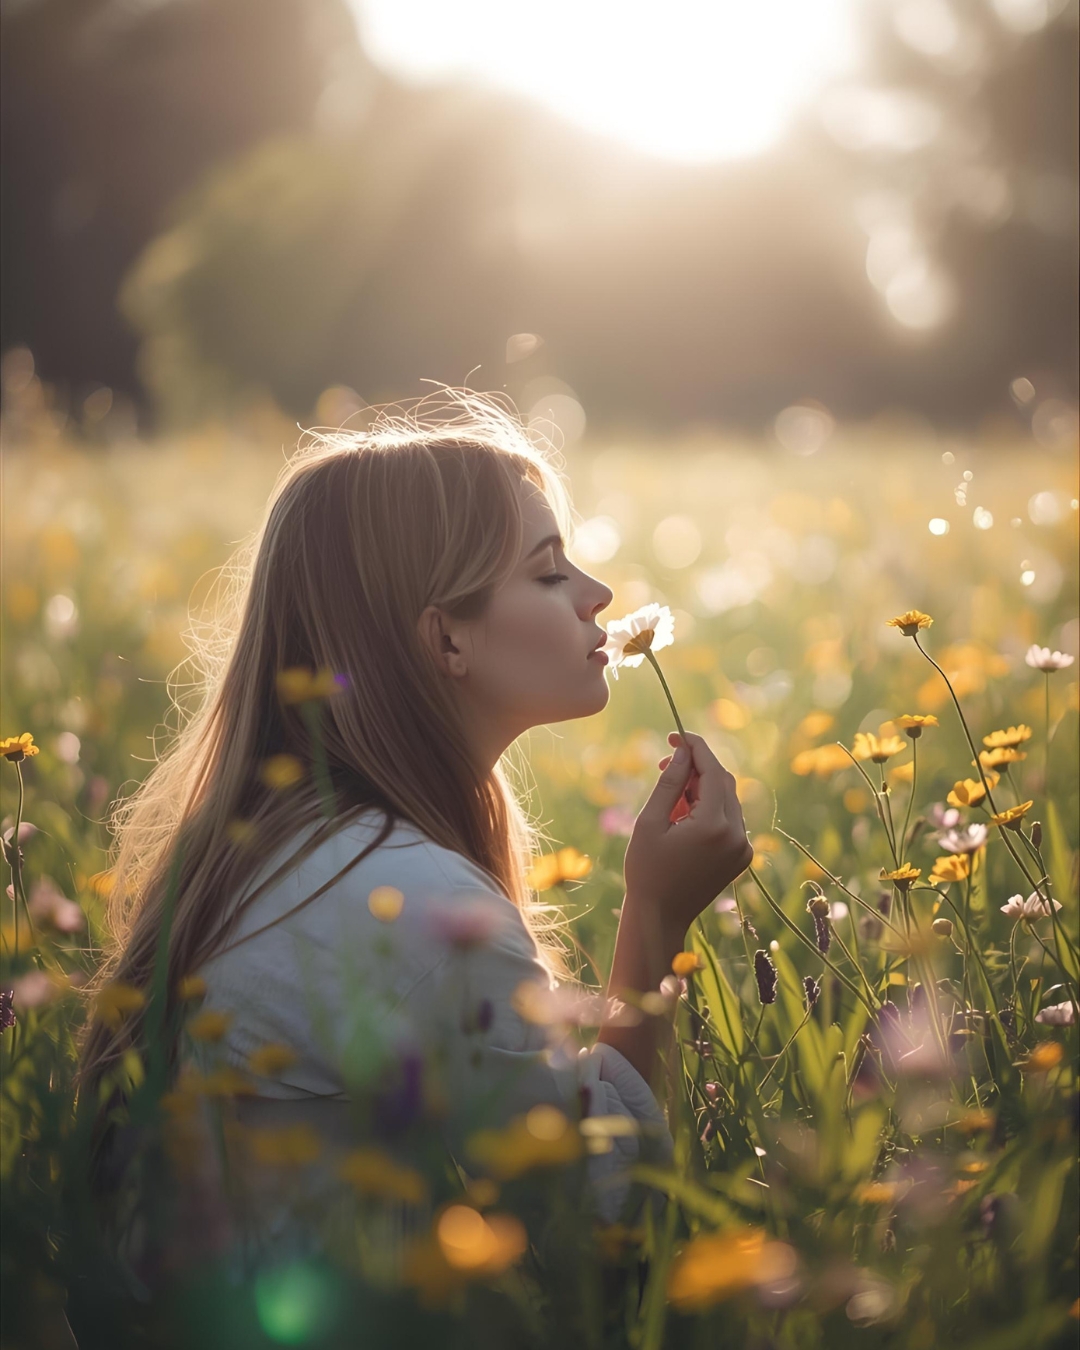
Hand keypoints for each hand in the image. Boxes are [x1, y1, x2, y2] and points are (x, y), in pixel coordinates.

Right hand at [623, 731, 752, 936]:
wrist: (660, 917)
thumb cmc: (646, 870)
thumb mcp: (650, 822)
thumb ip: (670, 783)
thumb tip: (685, 752)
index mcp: (714, 826)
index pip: (714, 771)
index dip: (697, 748)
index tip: (677, 735)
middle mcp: (737, 836)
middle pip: (724, 783)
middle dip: (697, 769)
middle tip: (667, 766)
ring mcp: (743, 848)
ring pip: (727, 800)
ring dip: (702, 790)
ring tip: (671, 801)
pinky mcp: (742, 857)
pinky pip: (730, 819)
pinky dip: (710, 810)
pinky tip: (684, 820)